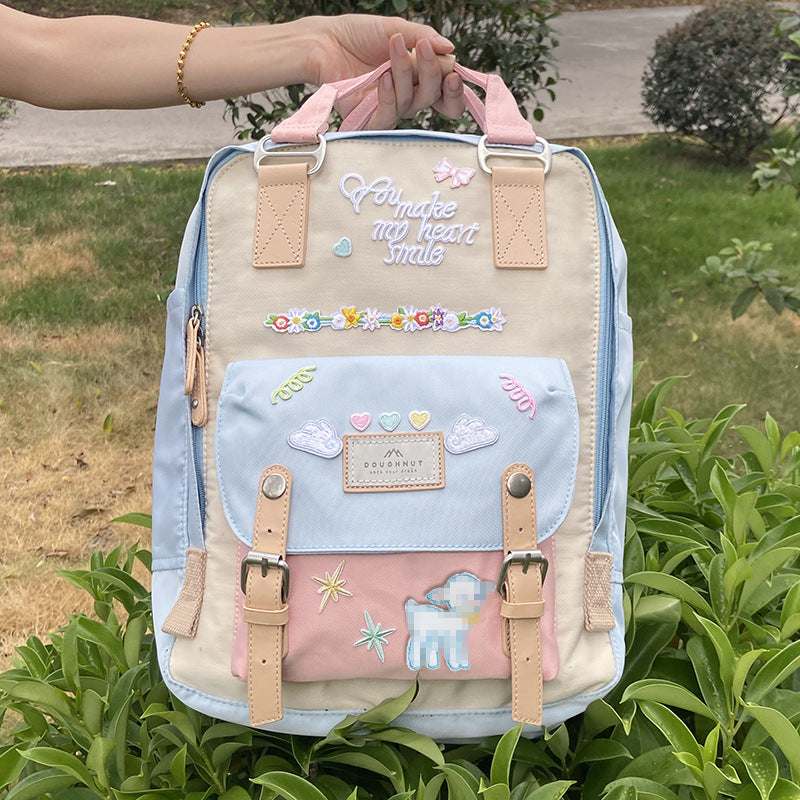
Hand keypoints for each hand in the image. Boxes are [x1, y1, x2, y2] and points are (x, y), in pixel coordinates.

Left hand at [303, 15, 465, 128]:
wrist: (325, 41)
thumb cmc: (358, 35)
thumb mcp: (396, 28)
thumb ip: (423, 37)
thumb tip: (450, 49)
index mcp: (418, 76)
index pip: (445, 94)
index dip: (454, 90)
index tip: (454, 74)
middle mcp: (407, 95)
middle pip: (432, 98)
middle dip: (432, 73)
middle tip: (423, 48)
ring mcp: (389, 108)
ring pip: (411, 104)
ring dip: (406, 74)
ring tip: (393, 48)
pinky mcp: (369, 119)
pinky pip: (387, 117)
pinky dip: (389, 97)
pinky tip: (384, 78)